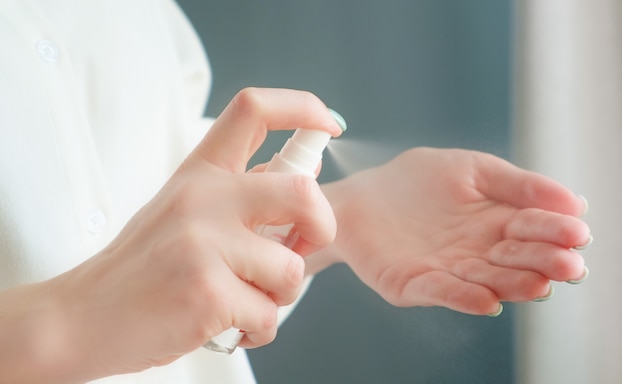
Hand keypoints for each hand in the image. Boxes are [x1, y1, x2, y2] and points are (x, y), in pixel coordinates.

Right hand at [2, 88, 342, 381]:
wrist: (81, 316)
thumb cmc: (142, 267)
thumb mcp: (183, 212)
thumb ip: (239, 197)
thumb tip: (306, 188)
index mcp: (200, 172)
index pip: (255, 110)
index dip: (302, 107)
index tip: (328, 125)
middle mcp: (203, 197)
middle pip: (302, 190)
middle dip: (323, 224)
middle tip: (305, 245)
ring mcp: (203, 243)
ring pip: (290, 267)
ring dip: (280, 294)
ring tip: (245, 299)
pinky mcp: (207, 291)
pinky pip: (269, 314)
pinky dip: (260, 328)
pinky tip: (232, 326)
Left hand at [320, 147, 589, 315]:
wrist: (362, 194)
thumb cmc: (418, 180)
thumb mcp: (472, 169)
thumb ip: (516, 183)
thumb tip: (574, 201)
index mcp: (496, 224)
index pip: (532, 229)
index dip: (554, 231)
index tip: (576, 232)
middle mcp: (477, 253)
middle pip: (515, 261)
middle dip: (542, 262)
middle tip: (568, 264)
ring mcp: (446, 271)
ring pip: (485, 281)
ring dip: (512, 285)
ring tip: (537, 284)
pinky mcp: (412, 284)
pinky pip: (440, 292)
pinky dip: (462, 297)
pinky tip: (485, 299)